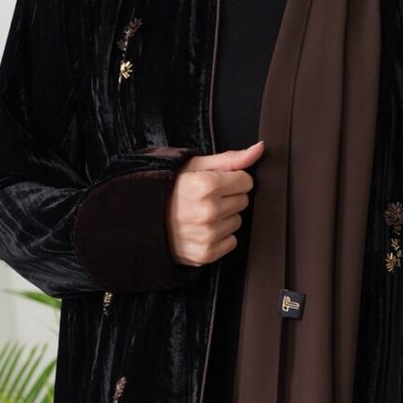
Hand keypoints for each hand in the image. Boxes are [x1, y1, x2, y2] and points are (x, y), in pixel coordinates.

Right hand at [166, 139, 263, 266]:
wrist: (142, 220)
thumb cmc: (169, 190)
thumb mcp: (195, 166)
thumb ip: (231, 159)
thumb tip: (259, 149)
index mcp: (206, 185)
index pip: (246, 181)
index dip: (232, 180)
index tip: (215, 183)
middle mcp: (208, 211)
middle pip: (243, 202)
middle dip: (228, 198)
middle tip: (205, 199)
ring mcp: (207, 235)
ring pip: (237, 222)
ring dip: (224, 218)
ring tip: (201, 214)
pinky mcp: (206, 253)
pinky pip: (231, 242)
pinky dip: (220, 237)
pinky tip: (202, 229)